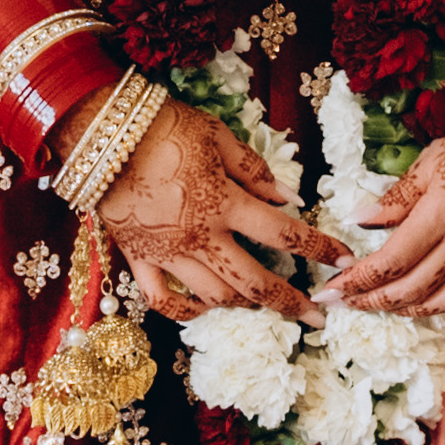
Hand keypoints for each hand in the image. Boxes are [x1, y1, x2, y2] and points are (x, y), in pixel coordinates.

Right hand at [88, 95, 348, 321]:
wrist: (100, 134)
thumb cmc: (163, 126)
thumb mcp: (217, 136)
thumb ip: (254, 170)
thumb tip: (288, 198)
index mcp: (224, 204)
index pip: (285, 234)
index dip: (319, 249)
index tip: (343, 260)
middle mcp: (200, 238)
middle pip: (255, 282)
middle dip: (291, 302)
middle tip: (316, 318)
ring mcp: (168, 254)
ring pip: (214, 296)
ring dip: (244, 302)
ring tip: (262, 301)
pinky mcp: (138, 258)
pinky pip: (163, 299)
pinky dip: (186, 311)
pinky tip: (203, 309)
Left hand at [328, 116, 444, 314]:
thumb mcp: (428, 162)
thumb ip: (394, 200)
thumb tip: (357, 221)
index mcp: (439, 217)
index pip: (390, 262)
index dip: (357, 281)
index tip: (330, 289)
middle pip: (411, 289)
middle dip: (372, 301)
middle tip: (343, 303)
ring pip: (443, 301)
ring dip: (407, 310)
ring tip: (380, 306)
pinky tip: (428, 302)